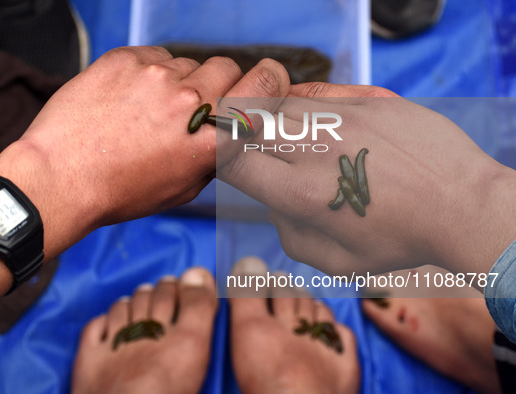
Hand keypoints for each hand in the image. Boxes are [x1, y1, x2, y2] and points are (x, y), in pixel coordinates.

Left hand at [0, 46, 289, 257]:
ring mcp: (157, 76)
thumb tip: (225, 134)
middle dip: (217, 83)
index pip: (265, 84)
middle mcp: (192, 101)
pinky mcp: (126, 60)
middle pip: (227, 67)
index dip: (269, 79)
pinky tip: (130, 96)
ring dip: (179, 80)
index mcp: (212, 138)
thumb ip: (213, 156)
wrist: (60, 178)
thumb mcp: (182, 188)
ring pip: (188, 62)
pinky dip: (149, 71)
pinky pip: (155, 55)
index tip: (264, 81)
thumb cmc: (117, 191)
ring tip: (149, 107)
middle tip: (193, 104)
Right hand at [218, 83, 515, 279]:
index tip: (233, 165)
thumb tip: (274, 206)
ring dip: (269, 120)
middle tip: (252, 150)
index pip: (233, 161)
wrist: (462, 206)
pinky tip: (309, 120)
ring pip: (278, 104)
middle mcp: (315, 149)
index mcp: (301, 194)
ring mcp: (342, 118)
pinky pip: (315, 92)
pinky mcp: (367, 100)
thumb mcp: (336, 263)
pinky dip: (299, 103)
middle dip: (240, 137)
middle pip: (248, 126)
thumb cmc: (399, 240)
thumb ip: (289, 237)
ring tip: (285, 139)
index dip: (222, 161)